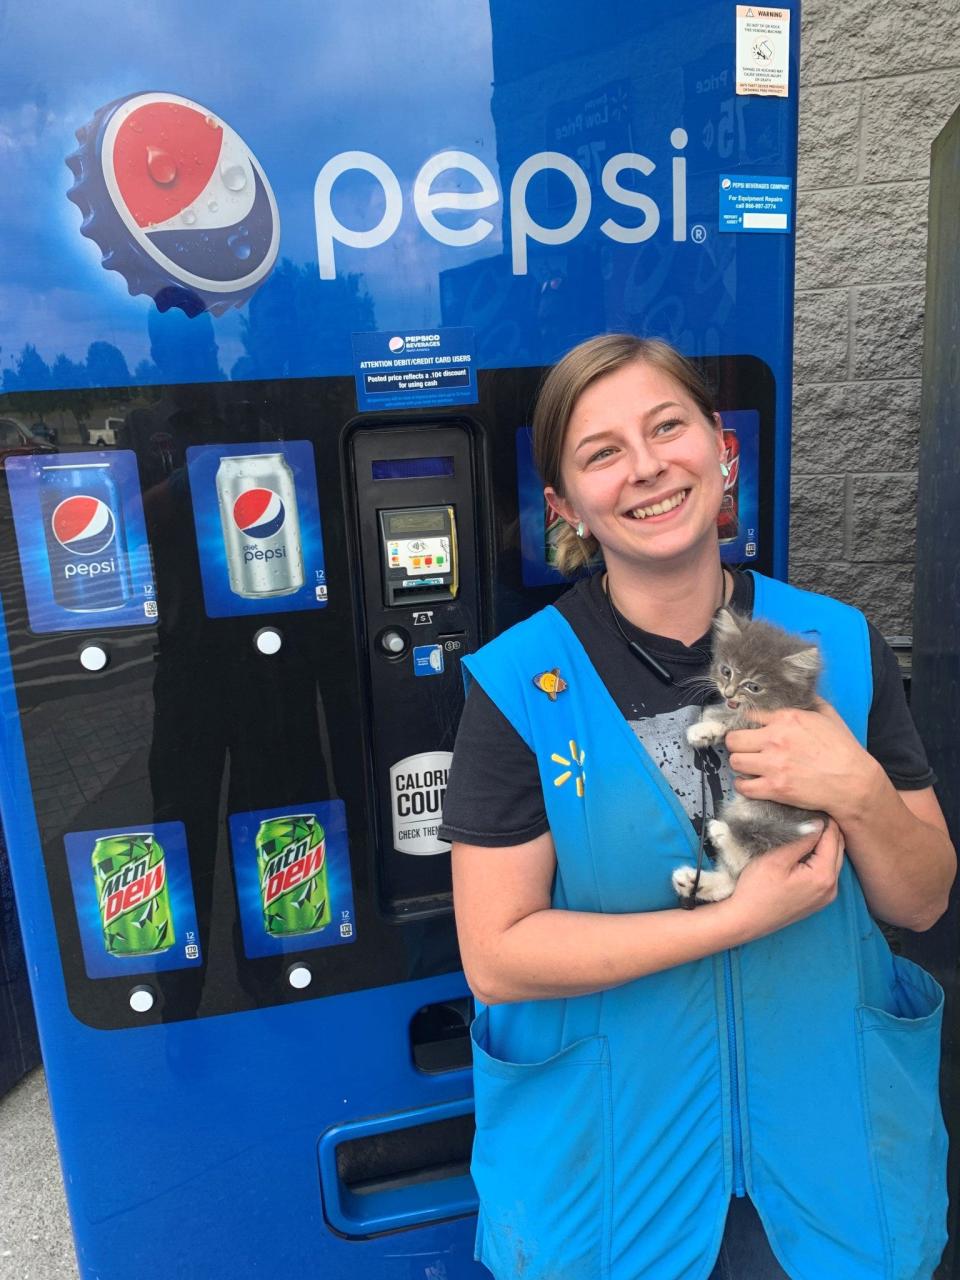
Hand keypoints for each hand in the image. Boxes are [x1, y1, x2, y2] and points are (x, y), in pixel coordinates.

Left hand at [724, 698, 879, 821]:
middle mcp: (776, 738)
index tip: (746, 730)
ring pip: (735, 761)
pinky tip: (752, 783)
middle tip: (746, 750)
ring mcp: (773, 764)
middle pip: (733, 739)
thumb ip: (811, 701)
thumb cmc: (844, 750)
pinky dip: (744, 786)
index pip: (748, 715)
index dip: (745, 724)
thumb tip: (801, 691)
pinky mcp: (775, 788)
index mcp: (787, 718)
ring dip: (740, 765)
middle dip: (737, 744)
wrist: (854, 783)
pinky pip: (743, 786)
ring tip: (750, 767)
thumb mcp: (829, 716)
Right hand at [726, 819, 844, 938]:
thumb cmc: (756, 889)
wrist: (745, 920)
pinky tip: (805, 848)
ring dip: (824, 842)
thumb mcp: (776, 859)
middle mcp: (832, 887)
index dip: (823, 817)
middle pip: (837, 848)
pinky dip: (820, 857)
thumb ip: (801, 839)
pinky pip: (826, 872)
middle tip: (808, 811)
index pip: (832, 836)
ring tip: (805, 826)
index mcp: (824, 875)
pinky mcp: (819, 900)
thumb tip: (818, 822)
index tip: (811, 803)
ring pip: (833, 859)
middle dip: (827, 828)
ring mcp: (827, 896)